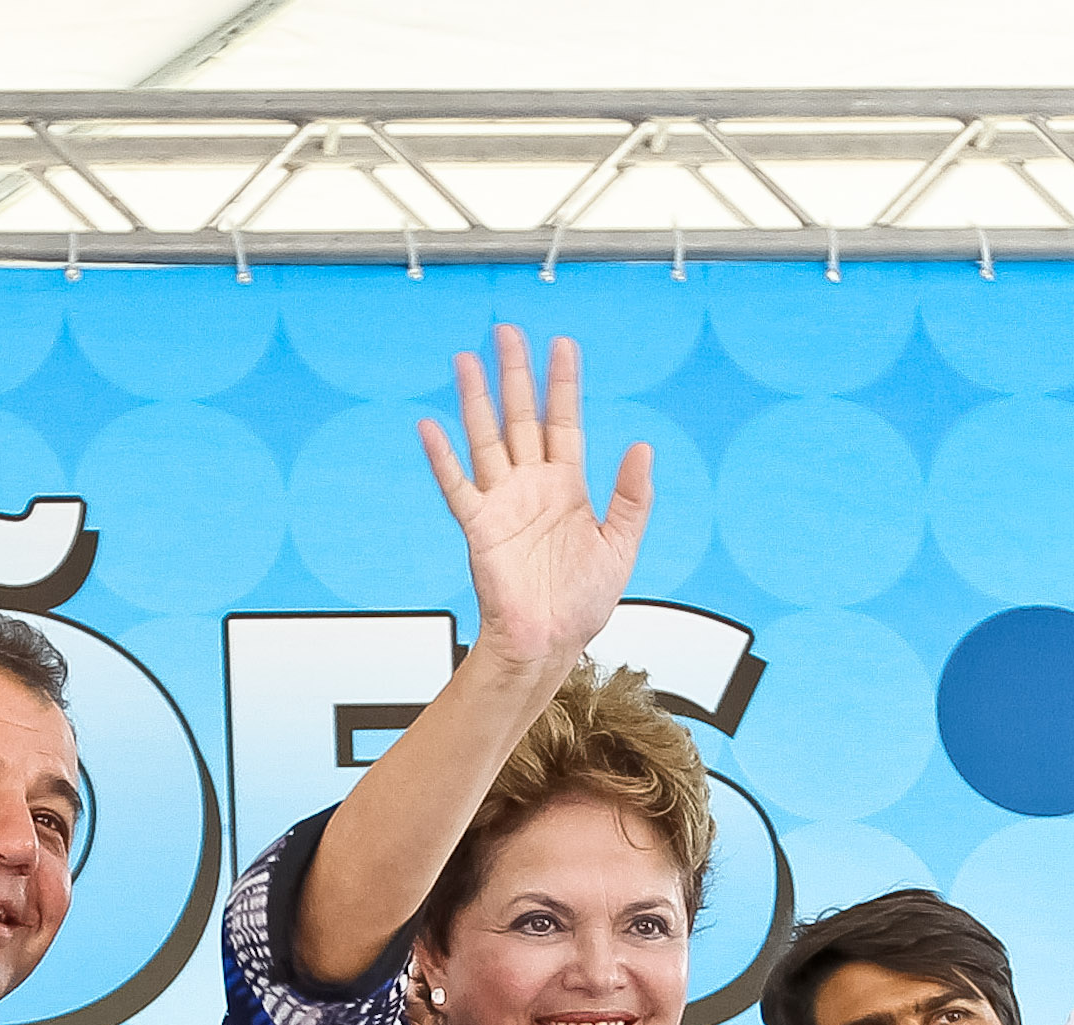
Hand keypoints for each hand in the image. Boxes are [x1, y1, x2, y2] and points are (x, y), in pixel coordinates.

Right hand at [415, 326, 652, 673]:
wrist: (550, 643)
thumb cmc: (582, 603)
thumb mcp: (621, 546)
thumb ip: (632, 497)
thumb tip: (643, 446)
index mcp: (568, 487)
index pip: (564, 421)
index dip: (563, 383)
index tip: (563, 344)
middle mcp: (532, 487)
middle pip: (522, 417)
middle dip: (516, 374)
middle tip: (507, 332)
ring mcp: (503, 504)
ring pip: (487, 439)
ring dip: (476, 400)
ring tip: (466, 360)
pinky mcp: (480, 528)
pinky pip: (457, 486)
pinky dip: (443, 458)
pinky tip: (430, 428)